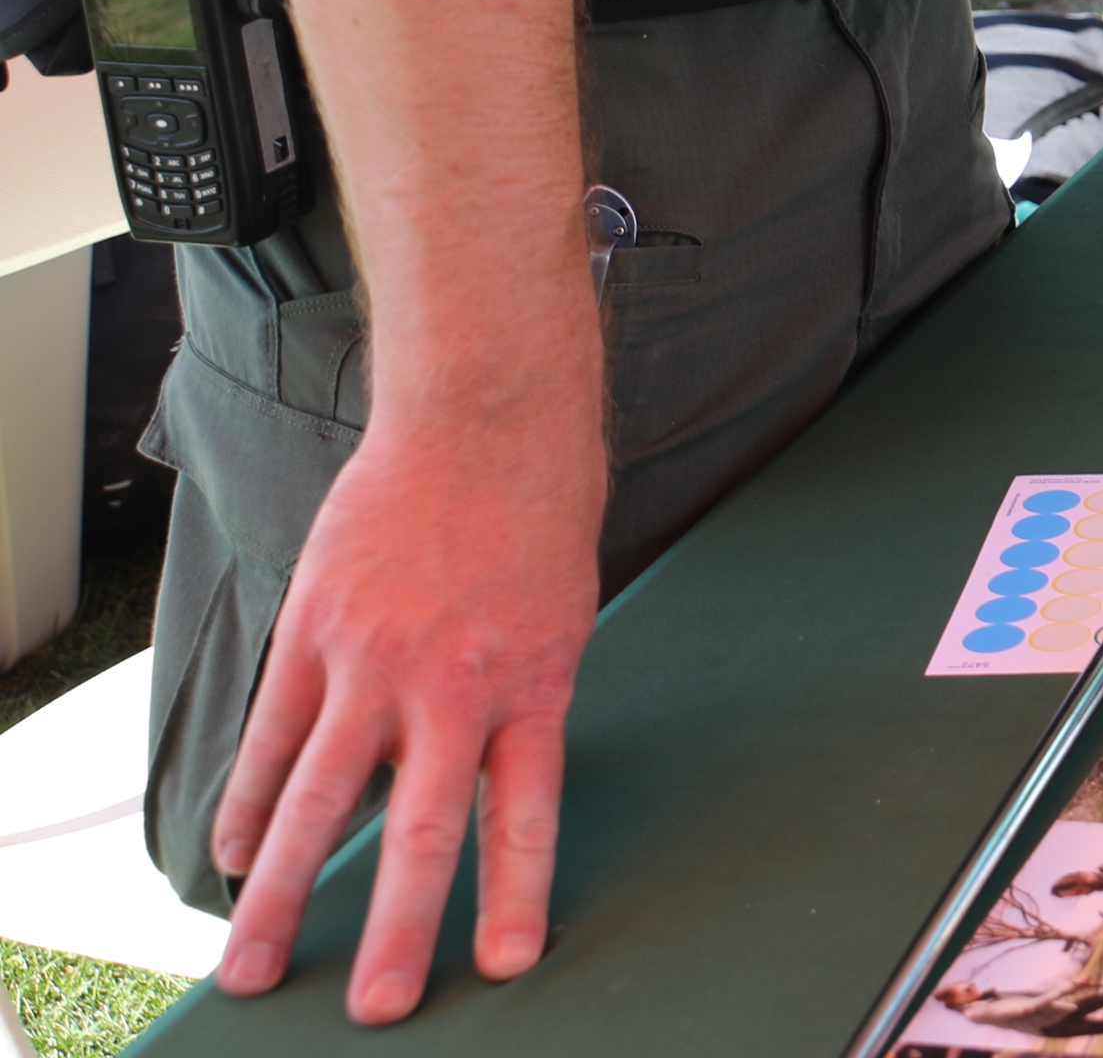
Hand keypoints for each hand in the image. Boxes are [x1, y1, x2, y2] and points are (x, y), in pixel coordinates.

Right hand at [212, 405, 605, 1019]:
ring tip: (256, 967)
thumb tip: (474, 777)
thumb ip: (516, 697)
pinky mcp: (315, 632)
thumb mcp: (557, 613)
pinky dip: (247, 803)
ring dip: (285, 894)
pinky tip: (233, 855)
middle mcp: (453, 687)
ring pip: (318, 802)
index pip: (525, 812)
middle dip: (398, 930)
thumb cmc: (536, 512)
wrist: (487, 415)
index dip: (517, 893)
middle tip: (378, 1009)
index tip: (506, 964)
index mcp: (532, 685)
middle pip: (420, 832)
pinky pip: (271, 738)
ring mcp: (374, 663)